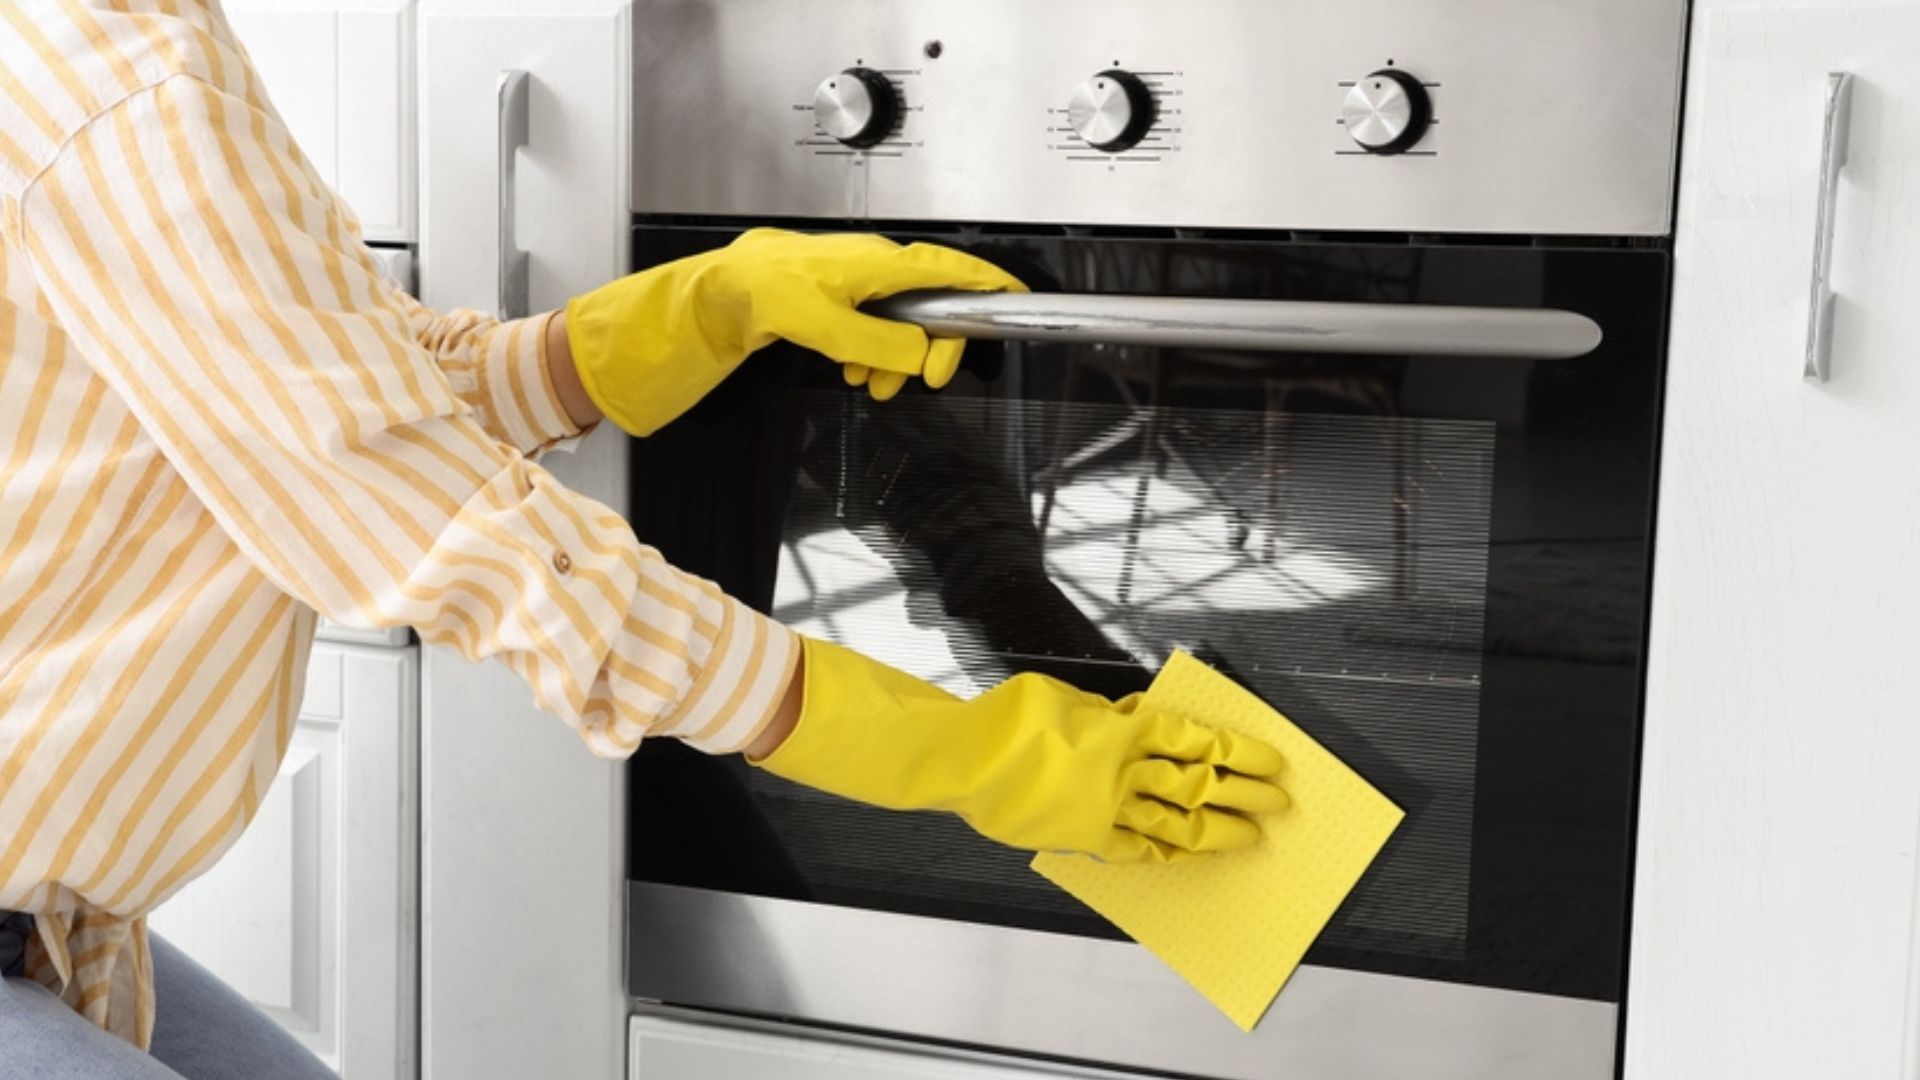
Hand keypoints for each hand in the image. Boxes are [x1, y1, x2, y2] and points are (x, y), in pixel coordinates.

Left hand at [563, 228, 1025, 435]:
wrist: (715, 292)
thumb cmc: (759, 293)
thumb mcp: (823, 326)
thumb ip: (880, 341)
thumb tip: (921, 353)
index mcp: (877, 264)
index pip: (950, 272)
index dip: (989, 287)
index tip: (1019, 299)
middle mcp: (874, 268)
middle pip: (933, 308)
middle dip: (933, 348)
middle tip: (926, 379)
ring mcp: (859, 283)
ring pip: (904, 325)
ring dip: (897, 359)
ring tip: (874, 381)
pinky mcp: (843, 299)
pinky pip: (878, 329)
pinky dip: (874, 354)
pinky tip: (856, 368)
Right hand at [752, 638, 1289, 862]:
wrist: (963, 759)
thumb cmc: (1007, 718)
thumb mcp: (1066, 698)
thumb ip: (1107, 713)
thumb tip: (1133, 719)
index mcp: (1124, 729)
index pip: (1200, 741)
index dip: (1240, 751)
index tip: (1271, 760)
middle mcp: (1124, 771)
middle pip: (1201, 785)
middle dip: (1245, 794)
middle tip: (1277, 802)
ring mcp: (1106, 809)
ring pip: (1178, 824)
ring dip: (1220, 830)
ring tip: (1250, 836)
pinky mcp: (1084, 837)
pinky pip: (1137, 851)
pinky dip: (1167, 854)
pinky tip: (1190, 857)